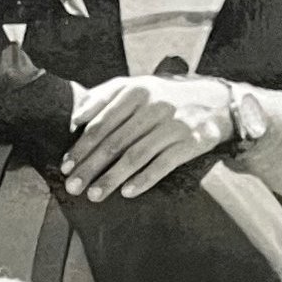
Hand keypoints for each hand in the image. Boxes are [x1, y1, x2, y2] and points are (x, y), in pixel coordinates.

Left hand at [61, 76, 239, 200]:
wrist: (216, 101)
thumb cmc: (165, 97)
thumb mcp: (137, 86)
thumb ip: (105, 97)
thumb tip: (75, 118)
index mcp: (136, 91)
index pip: (101, 123)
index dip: (81, 146)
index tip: (65, 165)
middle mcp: (154, 106)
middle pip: (114, 142)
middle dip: (90, 167)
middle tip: (73, 186)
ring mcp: (172, 125)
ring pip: (135, 155)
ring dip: (112, 178)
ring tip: (94, 195)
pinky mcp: (190, 142)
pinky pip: (163, 164)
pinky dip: (144, 180)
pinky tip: (127, 193)